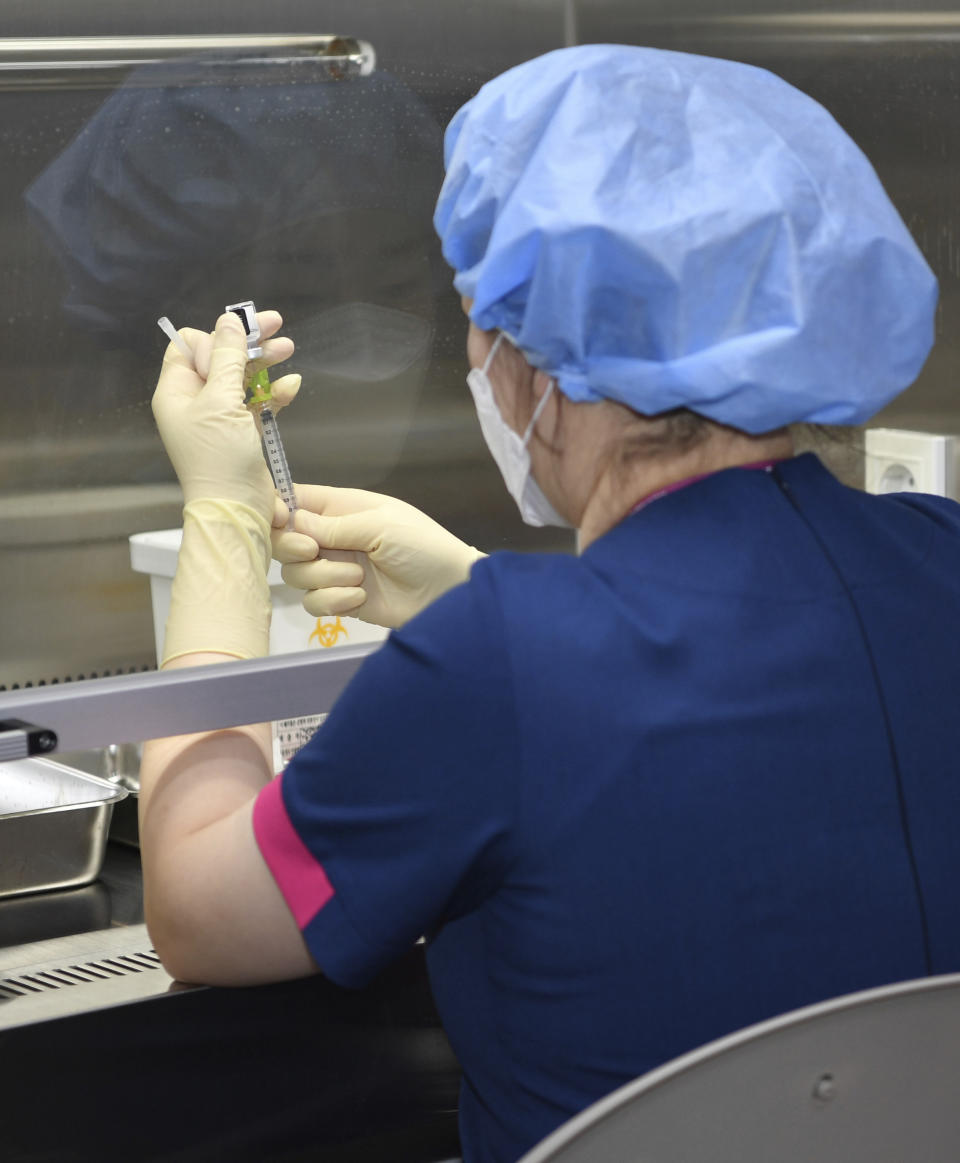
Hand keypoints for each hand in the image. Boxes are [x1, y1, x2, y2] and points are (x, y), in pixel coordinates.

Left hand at [152, 310, 298, 521]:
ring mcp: (221, 418)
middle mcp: (196, 402)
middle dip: (248, 342)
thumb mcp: (220, 402)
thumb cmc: (219, 459)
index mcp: (177, 392)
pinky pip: (258, 403)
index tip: (233, 353)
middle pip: (221, 357)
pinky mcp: (243, 433)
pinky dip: (274, 393)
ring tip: (288, 348)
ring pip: (242, 377)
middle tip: (276, 324)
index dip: (213, 341)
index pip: (189, 346)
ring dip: (265, 362)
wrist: (237, 509)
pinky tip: (291, 385)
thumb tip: (229, 321)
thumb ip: (226, 359)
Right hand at [272, 486, 485, 628]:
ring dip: (323, 577)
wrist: (448, 592)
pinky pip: (312, 602)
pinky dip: (331, 601)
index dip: (276, 508)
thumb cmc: (421, 547)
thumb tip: (290, 520)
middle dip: (292, 547)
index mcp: (341, 508)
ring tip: (358, 577)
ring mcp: (333, 570)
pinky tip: (358, 598)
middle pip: (283, 540)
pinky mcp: (339, 600)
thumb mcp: (380, 526)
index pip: (293, 499)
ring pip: (295, 574)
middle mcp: (330, 537)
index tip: (280, 519)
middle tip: (315, 551)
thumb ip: (333, 525)